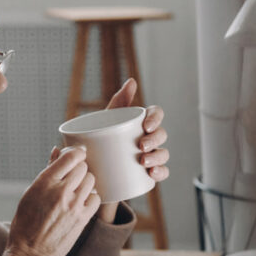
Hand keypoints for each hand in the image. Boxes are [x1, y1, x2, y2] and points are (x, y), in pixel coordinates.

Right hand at [2, 147, 100, 255]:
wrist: (31, 254)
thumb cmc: (26, 223)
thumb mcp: (30, 193)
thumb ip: (47, 171)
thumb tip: (57, 151)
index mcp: (44, 182)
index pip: (70, 157)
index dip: (76, 153)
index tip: (77, 154)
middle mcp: (61, 191)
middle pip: (83, 167)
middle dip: (79, 168)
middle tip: (73, 175)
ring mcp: (74, 205)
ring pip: (91, 180)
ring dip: (85, 181)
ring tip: (77, 189)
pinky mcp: (83, 218)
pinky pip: (96, 197)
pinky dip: (91, 196)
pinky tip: (82, 201)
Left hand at [96, 79, 170, 221]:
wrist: (91, 165)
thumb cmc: (101, 137)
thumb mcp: (107, 119)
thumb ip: (119, 100)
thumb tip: (132, 81)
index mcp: (141, 121)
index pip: (156, 114)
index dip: (156, 119)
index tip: (146, 126)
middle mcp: (149, 137)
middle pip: (161, 134)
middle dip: (155, 140)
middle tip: (141, 146)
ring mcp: (151, 155)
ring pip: (163, 154)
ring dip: (158, 157)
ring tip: (143, 162)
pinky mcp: (148, 172)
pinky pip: (162, 172)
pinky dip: (161, 172)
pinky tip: (152, 174)